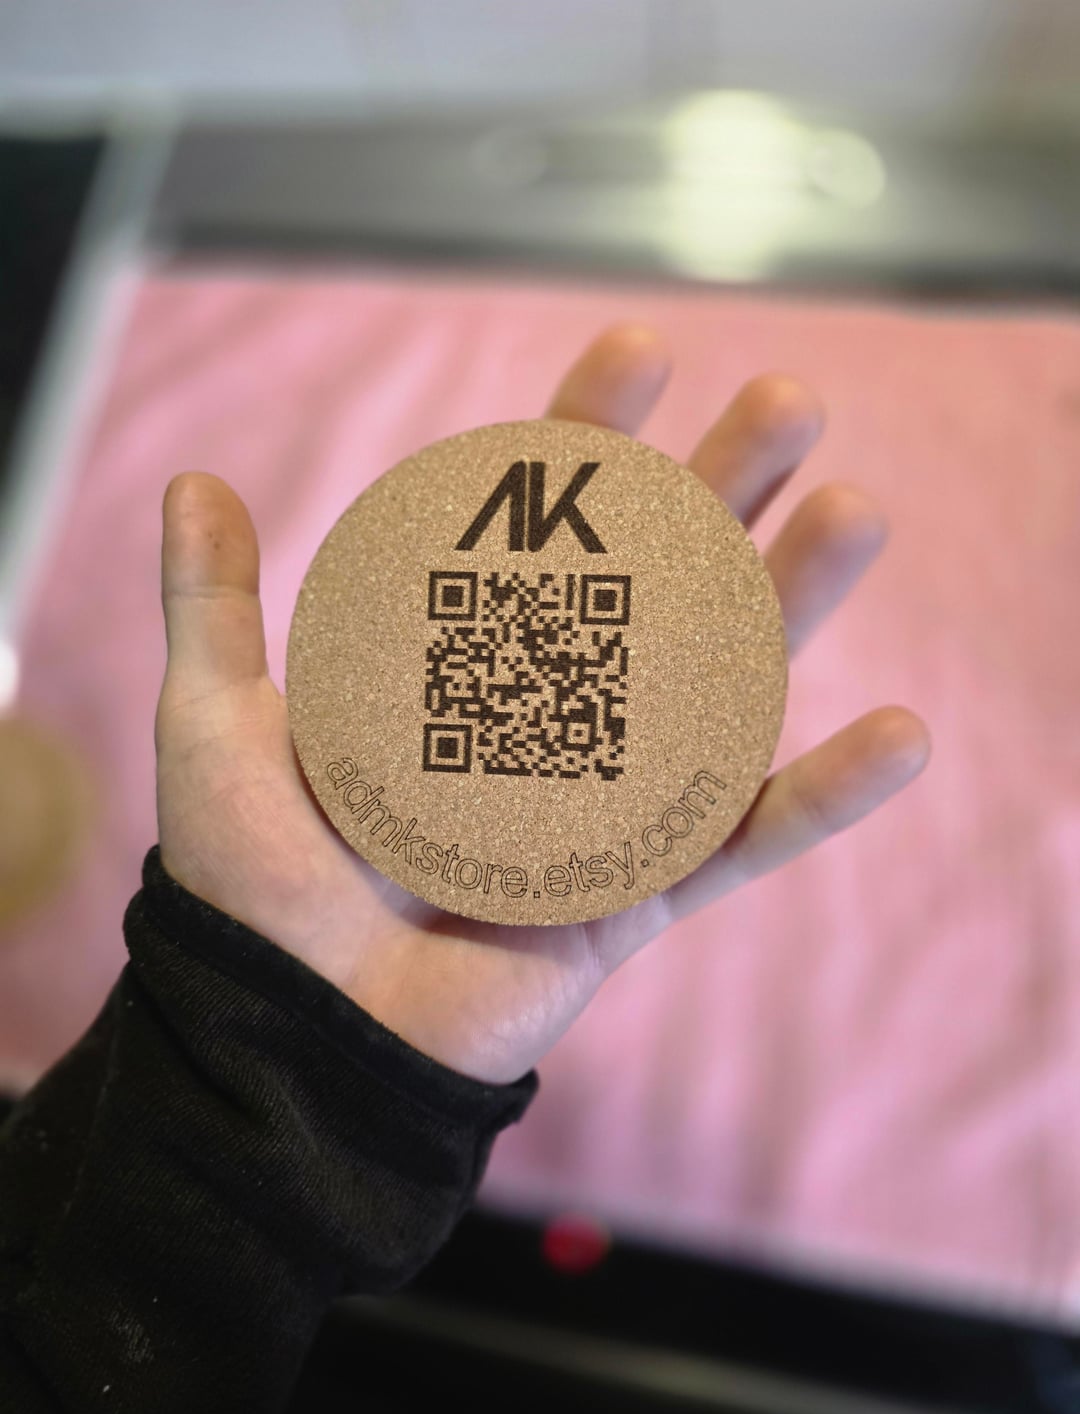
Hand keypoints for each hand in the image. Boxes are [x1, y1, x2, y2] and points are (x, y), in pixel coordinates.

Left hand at [156, 325, 929, 1084]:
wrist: (289, 1027)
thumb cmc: (252, 881)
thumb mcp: (220, 726)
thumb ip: (216, 608)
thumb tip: (193, 482)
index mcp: (465, 663)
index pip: (542, 530)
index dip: (592, 437)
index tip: (643, 351)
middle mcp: (551, 717)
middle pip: (657, 584)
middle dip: (722, 490)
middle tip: (788, 405)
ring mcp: (608, 802)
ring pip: (722, 689)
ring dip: (795, 604)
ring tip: (856, 515)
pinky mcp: (643, 894)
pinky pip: (746, 843)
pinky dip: (825, 799)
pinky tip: (900, 737)